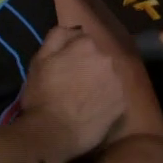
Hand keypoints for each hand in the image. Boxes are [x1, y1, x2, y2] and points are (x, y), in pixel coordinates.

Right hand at [19, 24, 130, 160]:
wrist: (52, 134)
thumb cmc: (42, 96)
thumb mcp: (39, 60)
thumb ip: (58, 37)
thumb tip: (75, 28)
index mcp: (87, 44)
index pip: (83, 41)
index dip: (72, 55)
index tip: (64, 69)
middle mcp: (108, 58)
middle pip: (99, 58)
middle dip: (89, 67)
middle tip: (74, 85)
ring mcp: (118, 82)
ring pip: (109, 77)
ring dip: (100, 83)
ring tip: (84, 100)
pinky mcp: (123, 104)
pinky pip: (115, 97)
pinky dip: (107, 101)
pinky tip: (93, 111)